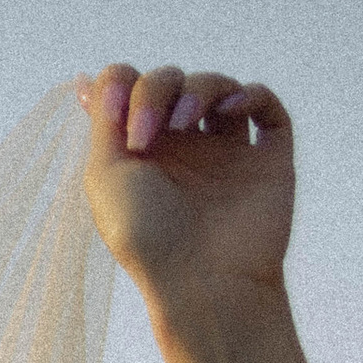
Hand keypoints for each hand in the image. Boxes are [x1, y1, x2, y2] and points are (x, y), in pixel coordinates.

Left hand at [74, 63, 294, 319]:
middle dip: (157, 88)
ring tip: (186, 120)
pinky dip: (251, 94)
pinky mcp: (266, 163)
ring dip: (200, 86)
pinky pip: (266, 107)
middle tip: (149, 131)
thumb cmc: (148, 239)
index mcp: (142, 156)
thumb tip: (95, 79)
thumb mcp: (105, 176)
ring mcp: (226, 156)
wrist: (203, 283)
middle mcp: (183, 152)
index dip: (126, 86)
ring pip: (218, 87)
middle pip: (172, 81)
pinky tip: (231, 109)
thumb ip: (103, 120)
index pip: (134, 90)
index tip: (122, 121)